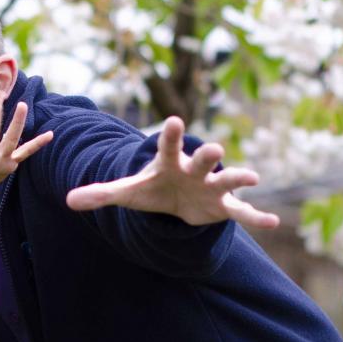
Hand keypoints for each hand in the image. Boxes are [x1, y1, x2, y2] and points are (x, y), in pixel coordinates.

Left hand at [65, 116, 279, 230]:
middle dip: (207, 154)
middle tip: (215, 147)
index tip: (175, 119)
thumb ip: (100, 194)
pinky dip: (257, 216)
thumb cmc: (152, 189)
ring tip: (253, 178)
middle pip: (202, 159)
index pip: (168, 146)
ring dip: (239, 177)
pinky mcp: (223, 206)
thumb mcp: (126, 193)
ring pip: (227, 179)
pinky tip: (274, 222)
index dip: (171, 135)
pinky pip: (242, 212)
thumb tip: (68, 200)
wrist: (175, 199)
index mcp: (169, 162)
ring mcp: (211, 186)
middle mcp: (194, 170)